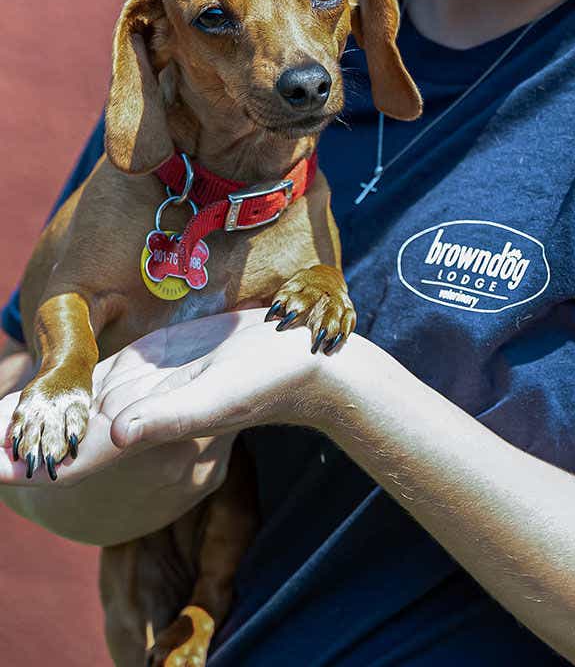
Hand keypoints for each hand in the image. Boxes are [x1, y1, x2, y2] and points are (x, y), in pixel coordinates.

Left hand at [0, 307, 322, 485]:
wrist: (296, 360)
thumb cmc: (268, 380)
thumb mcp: (222, 395)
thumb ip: (172, 418)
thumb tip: (120, 434)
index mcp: (144, 429)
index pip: (70, 455)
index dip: (24, 463)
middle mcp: (131, 413)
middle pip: (57, 434)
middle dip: (11, 441)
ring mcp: (135, 389)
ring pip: (66, 408)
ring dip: (23, 420)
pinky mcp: (145, 364)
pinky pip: (89, 381)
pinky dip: (55, 390)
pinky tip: (29, 392)